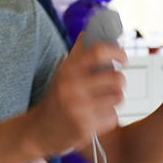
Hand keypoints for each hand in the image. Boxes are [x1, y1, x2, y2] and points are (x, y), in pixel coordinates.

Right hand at [25, 39, 126, 157]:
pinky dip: (108, 117)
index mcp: (68, 70)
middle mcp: (72, 87)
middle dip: (119, 81)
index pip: (98, 52)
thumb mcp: (62, 74)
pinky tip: (96, 117)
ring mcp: (78, 108)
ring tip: (104, 101)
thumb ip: (77, 54)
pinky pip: (112, 117)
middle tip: (113, 85)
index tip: (123, 58)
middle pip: (116, 78)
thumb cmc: (56, 99)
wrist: (39, 130)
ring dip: (115, 100)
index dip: (117, 52)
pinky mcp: (85, 127)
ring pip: (118, 98)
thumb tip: (88, 32)